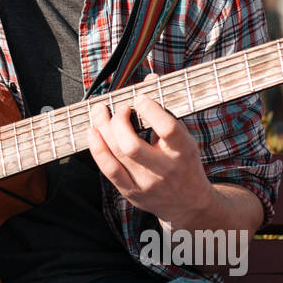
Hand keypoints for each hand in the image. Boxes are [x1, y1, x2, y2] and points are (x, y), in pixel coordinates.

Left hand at [85, 75, 215, 228]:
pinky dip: (96, 148)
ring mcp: (145, 183)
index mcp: (183, 152)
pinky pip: (108, 169)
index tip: (140, 98)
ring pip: (116, 155)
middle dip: (118, 121)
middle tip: (118, 107)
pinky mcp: (131, 192)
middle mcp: (164, 170)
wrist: (189, 205)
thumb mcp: (185, 139)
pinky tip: (92, 132)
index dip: (150, 109)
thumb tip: (150, 77)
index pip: (167, 129)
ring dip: (102, 129)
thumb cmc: (185, 163)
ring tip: (99, 112)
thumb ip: (166, 110)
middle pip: (132, 145)